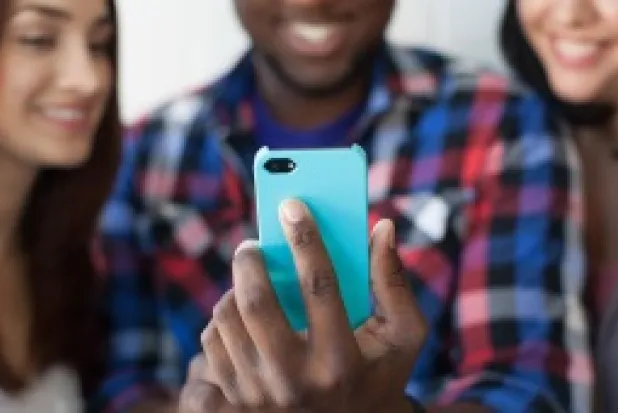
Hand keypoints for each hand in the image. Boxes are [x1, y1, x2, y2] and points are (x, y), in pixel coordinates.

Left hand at [179, 199, 427, 412]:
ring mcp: (260, 395)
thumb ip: (394, 282)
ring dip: (234, 288)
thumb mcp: (402, 335)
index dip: (306, 239)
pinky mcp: (238, 400)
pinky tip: (240, 313)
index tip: (292, 205)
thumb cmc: (379, 375)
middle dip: (250, 261)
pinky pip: (212, 344)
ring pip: (227, 320)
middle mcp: (296, 381)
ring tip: (248, 278)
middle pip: (257, 303)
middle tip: (251, 245)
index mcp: (341, 362)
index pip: (320, 286)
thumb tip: (382, 227)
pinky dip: (222, 318)